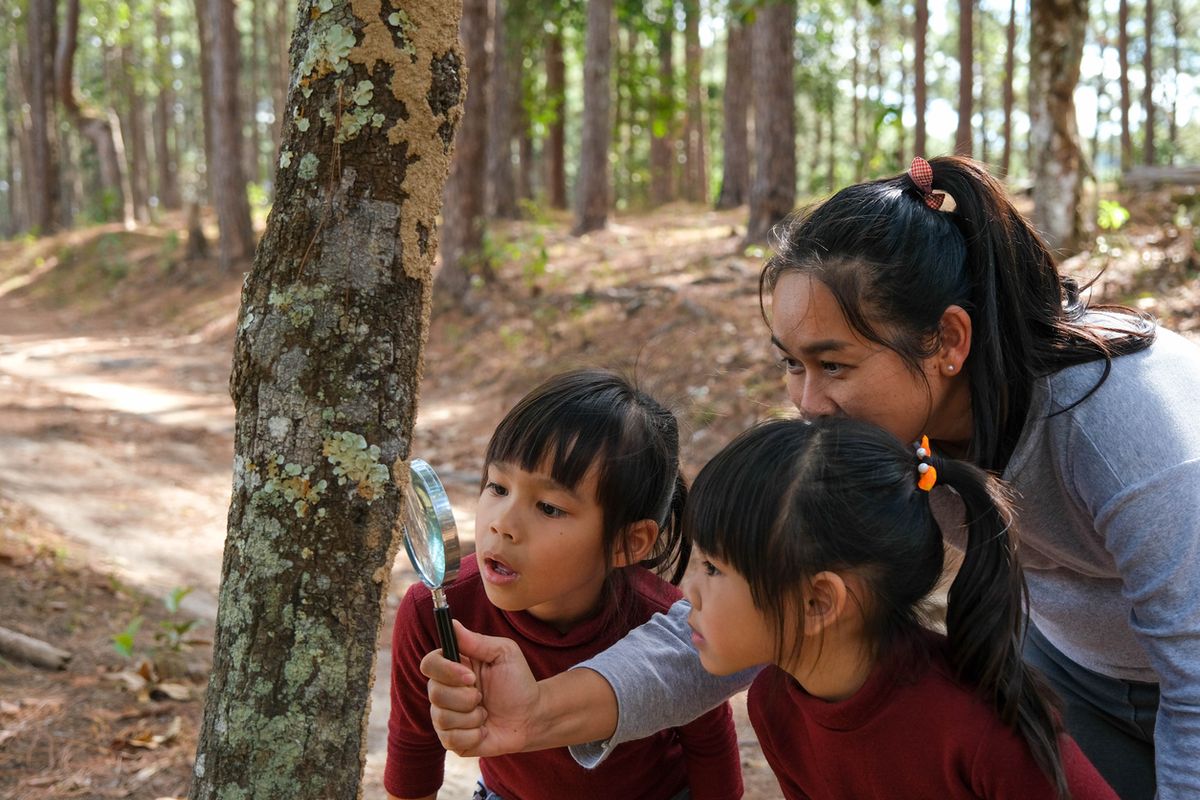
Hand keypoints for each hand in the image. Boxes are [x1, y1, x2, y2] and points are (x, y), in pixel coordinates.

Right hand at [420, 620, 539, 756]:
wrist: (530, 717)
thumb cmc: (517, 681)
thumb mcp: (504, 653)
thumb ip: (477, 641)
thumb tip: (452, 623)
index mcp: (453, 666)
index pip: (429, 664)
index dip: (446, 671)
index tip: (470, 676)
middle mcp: (443, 690)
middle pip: (435, 693)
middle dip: (466, 697)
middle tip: (483, 696)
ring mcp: (444, 716)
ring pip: (443, 718)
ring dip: (473, 716)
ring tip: (486, 713)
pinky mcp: (450, 739)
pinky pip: (451, 739)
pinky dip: (473, 735)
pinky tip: (483, 730)